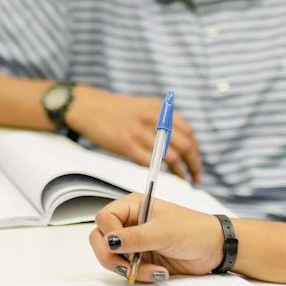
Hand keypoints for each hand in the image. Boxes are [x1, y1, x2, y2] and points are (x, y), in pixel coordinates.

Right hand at [65, 86, 201, 181]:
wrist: (88, 107)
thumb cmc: (115, 110)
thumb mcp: (144, 106)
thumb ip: (163, 120)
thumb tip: (181, 142)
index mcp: (160, 110)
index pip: (189, 133)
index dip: (196, 151)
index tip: (196, 163)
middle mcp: (153, 120)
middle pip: (185, 146)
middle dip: (193, 165)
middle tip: (195, 177)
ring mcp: (140, 132)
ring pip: (171, 156)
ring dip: (180, 171)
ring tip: (182, 179)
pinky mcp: (126, 144)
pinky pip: (149, 162)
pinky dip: (158, 170)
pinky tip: (160, 174)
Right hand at [90, 194, 225, 281]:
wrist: (216, 250)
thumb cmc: (194, 231)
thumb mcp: (164, 232)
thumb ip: (135, 237)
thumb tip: (108, 242)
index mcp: (131, 207)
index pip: (103, 218)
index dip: (108, 234)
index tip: (122, 246)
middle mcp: (128, 224)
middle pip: (100, 239)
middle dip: (112, 256)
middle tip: (129, 267)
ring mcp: (134, 243)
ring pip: (112, 257)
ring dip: (129, 269)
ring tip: (155, 272)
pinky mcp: (141, 260)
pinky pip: (127, 270)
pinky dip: (140, 276)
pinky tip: (160, 274)